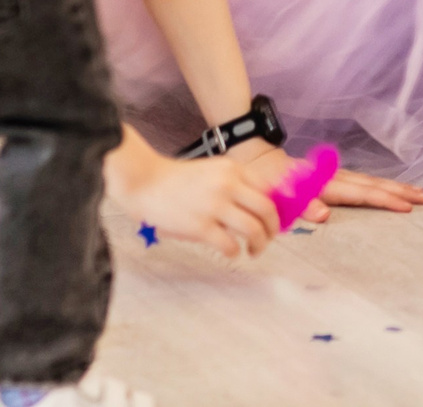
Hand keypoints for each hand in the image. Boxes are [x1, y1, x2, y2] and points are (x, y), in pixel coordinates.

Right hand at [117, 152, 278, 259]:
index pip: (269, 190)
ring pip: (254, 229)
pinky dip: (235, 252)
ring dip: (260, 244)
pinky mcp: (200, 227)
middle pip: (267, 210)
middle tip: (269, 238)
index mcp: (233, 169)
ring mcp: (215, 206)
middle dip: (273, 229)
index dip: (277, 208)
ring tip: (254, 250)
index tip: (274, 220)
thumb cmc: (178, 179)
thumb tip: (260, 205)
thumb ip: (235, 183)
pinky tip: (232, 252)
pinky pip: (229, 245)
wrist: (145, 182)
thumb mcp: (213, 170)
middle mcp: (228, 185)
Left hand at [234, 143, 422, 221]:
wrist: (256, 161)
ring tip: (418, 193)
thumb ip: (301, 205)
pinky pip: (362, 181)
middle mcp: (334, 178)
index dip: (384, 201)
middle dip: (399, 192)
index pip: (361, 194)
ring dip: (394, 187)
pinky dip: (380, 185)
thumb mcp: (278, 196)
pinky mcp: (332, 176)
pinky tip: (390, 188)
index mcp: (325, 184)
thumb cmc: (267, 183)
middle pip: (373, 185)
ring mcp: (335, 175)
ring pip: (371, 181)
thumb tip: (323, 216)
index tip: (406, 208)